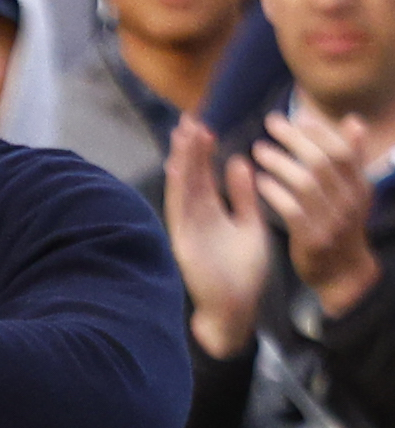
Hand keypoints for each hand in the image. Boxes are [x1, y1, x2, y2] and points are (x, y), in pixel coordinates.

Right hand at [164, 116, 270, 358]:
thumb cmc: (243, 272)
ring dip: (183, 161)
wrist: (237, 309)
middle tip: (190, 118)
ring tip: (184, 134)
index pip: (205, 175)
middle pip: (191, 176)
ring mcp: (187, 228)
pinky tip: (178, 167)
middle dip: (190, 148)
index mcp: (211, 212)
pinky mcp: (184, 242)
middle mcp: (195, 216)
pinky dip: (178, 189)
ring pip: (183, 188)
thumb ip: (243, 197)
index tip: (205, 125)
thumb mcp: (250, 226)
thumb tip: (239, 161)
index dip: (204, 151)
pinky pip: (179, 210)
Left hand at [253, 111, 379, 317]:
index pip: (343, 152)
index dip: (320, 132)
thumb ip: (351, 157)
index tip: (297, 117)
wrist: (341, 273)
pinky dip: (274, 192)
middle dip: (295, 139)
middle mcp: (349, 203)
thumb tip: (353, 119)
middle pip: (321, 163)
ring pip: (305, 184)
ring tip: (258, 149)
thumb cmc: (340, 223)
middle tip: (270, 123)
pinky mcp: (312, 239)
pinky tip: (258, 180)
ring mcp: (332, 222)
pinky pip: (291, 210)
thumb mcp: (352, 191)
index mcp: (360, 188)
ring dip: (279, 163)